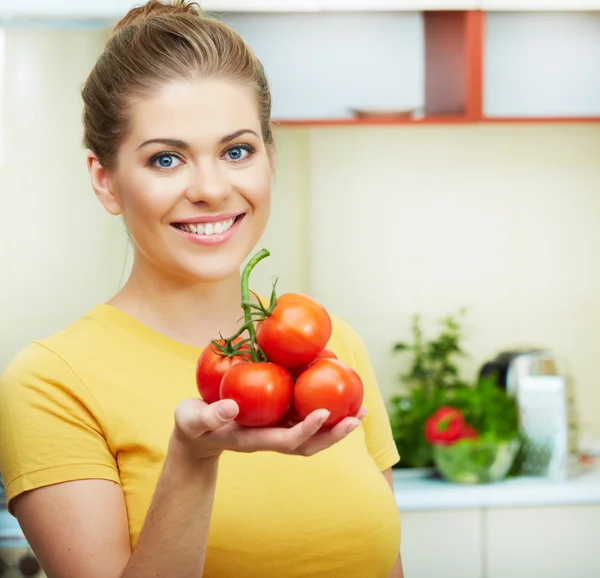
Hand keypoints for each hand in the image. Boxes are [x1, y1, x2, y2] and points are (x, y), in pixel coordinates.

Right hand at [171, 398, 366, 460]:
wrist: (196, 432)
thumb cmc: (192, 425)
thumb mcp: (193, 420)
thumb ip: (209, 417)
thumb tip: (230, 408)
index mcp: (253, 440)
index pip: (286, 441)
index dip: (306, 430)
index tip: (324, 413)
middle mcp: (269, 438)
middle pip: (309, 444)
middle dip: (334, 434)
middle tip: (358, 417)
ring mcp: (274, 431)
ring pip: (311, 434)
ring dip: (336, 425)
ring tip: (361, 410)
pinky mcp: (275, 421)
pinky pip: (303, 418)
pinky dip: (323, 410)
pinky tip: (336, 394)